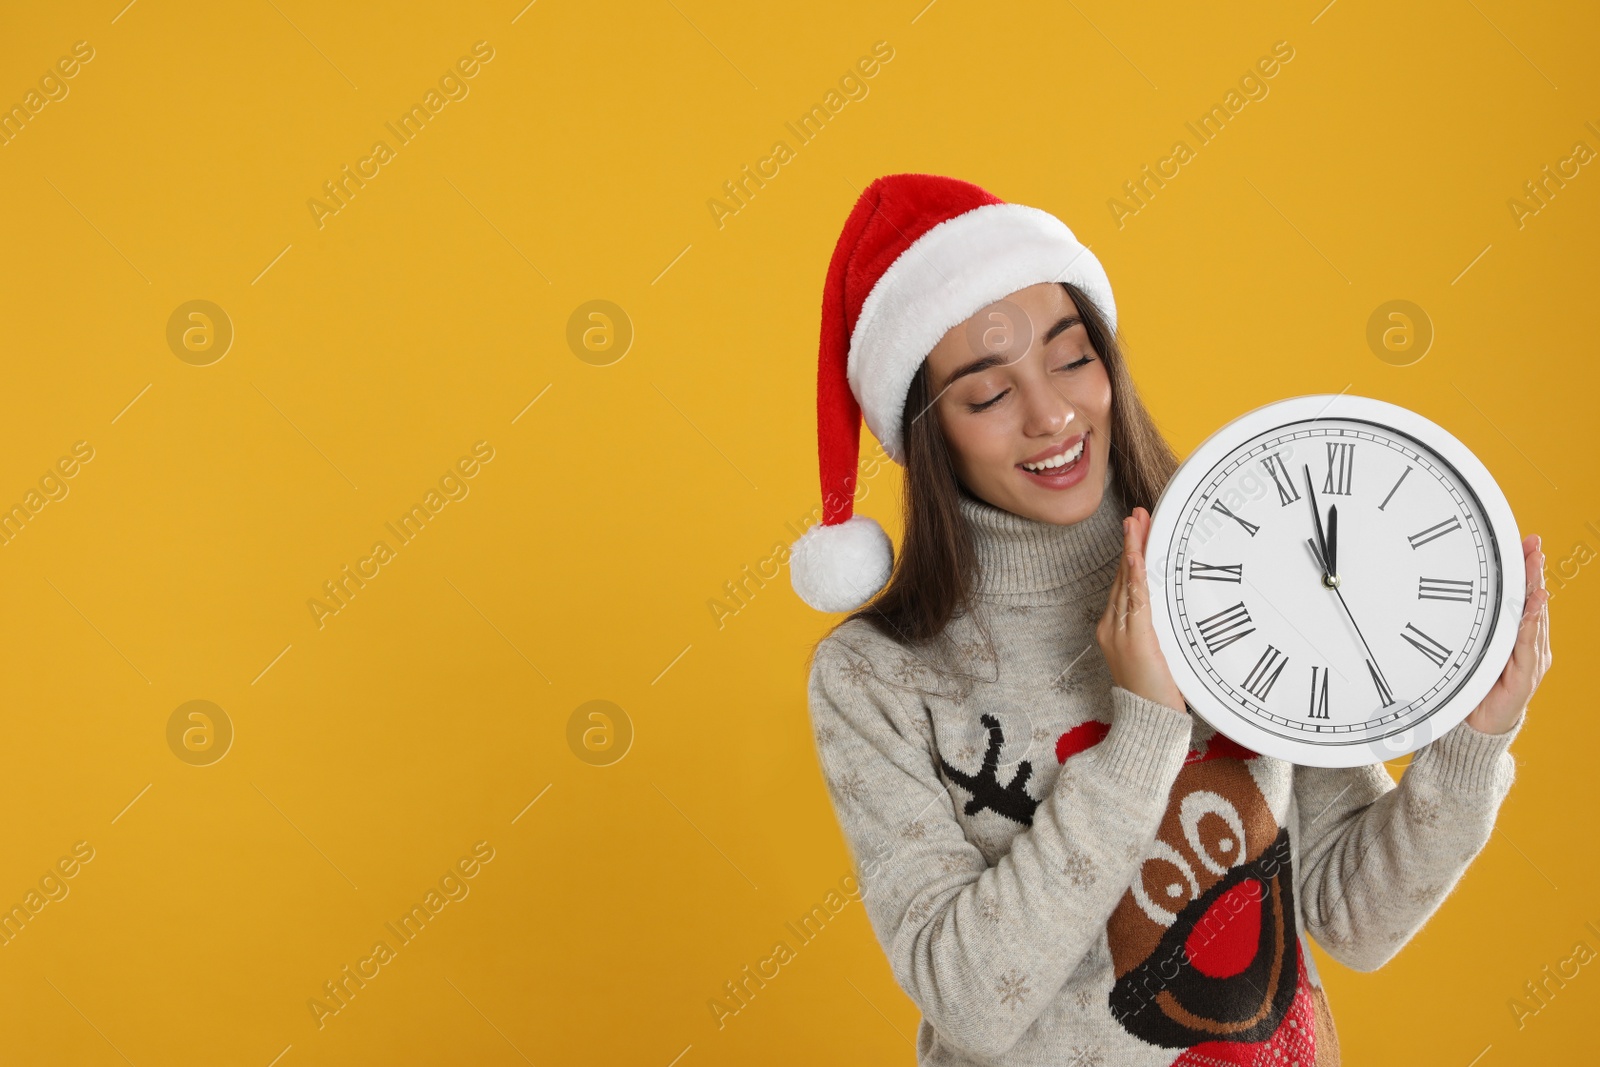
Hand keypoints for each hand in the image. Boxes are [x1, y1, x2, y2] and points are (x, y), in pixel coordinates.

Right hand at [1097, 507, 1187, 714]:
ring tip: (1137, 523)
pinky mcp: (1135, 639)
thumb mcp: (1154, 655)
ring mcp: (1119, 632)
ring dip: (1133, 550)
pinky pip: (1135, 601)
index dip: (1130, 554)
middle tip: (1138, 514)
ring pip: (1126, 583)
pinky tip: (1136, 557)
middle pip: (1121, 577)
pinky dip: (1135, 576)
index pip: (1122, 583)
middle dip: (1131, 543)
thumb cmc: (1154, 693)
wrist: (1148, 721)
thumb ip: (1154, 630)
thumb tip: (1168, 608)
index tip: (1138, 530)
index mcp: (1112, 629)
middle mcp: (1110, 626)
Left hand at [1464, 534, 1551, 735]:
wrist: (1477, 725)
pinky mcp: (1527, 674)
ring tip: (1536, 566)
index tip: (1525, 542)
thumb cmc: (1468, 685)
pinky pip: (1529, 645)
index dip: (1524, 568)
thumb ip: (1461, 628)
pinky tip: (1534, 607)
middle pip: (1532, 600)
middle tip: (1534, 544)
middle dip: (1533, 570)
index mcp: (1513, 633)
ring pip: (1535, 618)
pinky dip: (1531, 625)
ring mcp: (1531, 657)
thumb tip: (1423, 598)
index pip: (1521, 594)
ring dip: (1535, 590)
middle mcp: (1528, 642)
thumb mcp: (1462, 649)